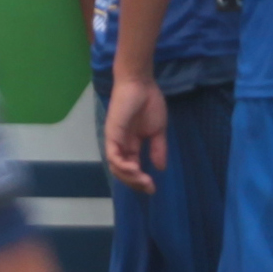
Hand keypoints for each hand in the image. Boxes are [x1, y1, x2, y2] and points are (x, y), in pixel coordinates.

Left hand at [103, 74, 167, 194]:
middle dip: (135, 183)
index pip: (132, 168)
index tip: (153, 188)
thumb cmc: (149, 102)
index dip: (141, 180)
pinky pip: (114, 156)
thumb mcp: (158, 130)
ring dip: (129, 177)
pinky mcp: (112, 134)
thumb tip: (160, 168)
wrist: (140, 83)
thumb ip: (158, 149)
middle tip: (149, 188)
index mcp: (131, 144)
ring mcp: (115, 140)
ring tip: (143, 180)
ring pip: (116, 167)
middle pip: (123, 172)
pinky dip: (122, 166)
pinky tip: (135, 170)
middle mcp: (121, 145)